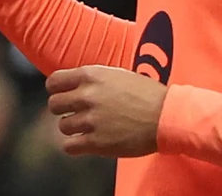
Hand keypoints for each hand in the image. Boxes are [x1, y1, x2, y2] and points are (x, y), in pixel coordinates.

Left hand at [46, 66, 166, 157]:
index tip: (63, 95)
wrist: (167, 116)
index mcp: (90, 75)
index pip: (54, 81)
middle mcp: (87, 96)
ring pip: (62, 126)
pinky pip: (69, 146)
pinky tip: (84, 143)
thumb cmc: (147, 94)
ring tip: (87, 128)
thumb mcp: (116, 75)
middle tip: (75, 113)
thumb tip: (73, 85)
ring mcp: (91, 120)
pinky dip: (74, 146)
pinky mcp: (98, 142)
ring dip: (72, 128)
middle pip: (54, 104)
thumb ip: (93, 79)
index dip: (57, 89)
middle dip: (63, 109)